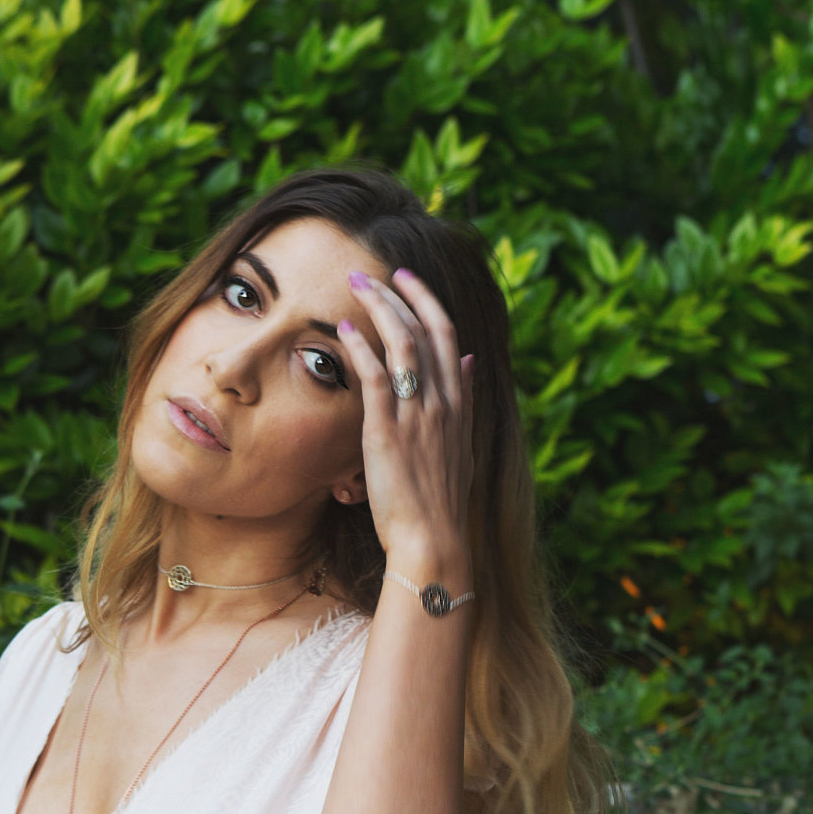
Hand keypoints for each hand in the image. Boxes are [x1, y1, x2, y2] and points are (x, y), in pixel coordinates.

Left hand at [339, 266, 473, 579]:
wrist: (434, 542)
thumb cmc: (440, 503)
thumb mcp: (461, 447)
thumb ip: (464, 401)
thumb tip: (469, 362)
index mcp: (459, 406)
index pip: (449, 337)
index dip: (428, 302)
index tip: (407, 280)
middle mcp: (443, 404)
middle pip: (427, 330)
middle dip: (402, 293)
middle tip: (377, 271)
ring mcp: (417, 416)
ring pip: (402, 344)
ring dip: (379, 307)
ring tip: (356, 285)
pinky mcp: (388, 432)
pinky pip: (375, 376)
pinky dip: (360, 347)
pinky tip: (343, 328)